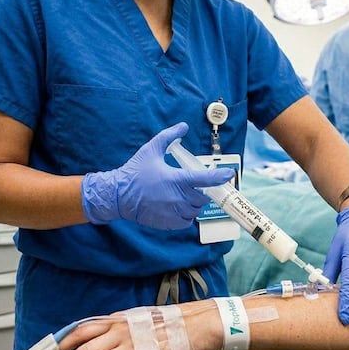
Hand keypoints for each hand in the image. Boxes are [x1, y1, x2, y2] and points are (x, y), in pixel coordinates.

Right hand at [82, 122, 234, 229]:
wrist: (119, 195)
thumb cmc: (135, 171)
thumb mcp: (151, 149)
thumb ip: (169, 136)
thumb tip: (183, 126)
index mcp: (176, 179)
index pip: (204, 179)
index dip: (219, 177)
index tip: (229, 175)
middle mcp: (178, 198)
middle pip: (202, 197)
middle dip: (199, 191)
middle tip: (189, 185)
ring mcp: (174, 212)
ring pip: (195, 210)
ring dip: (192, 204)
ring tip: (181, 196)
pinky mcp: (169, 223)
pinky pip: (186, 221)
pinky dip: (186, 215)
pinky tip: (176, 207)